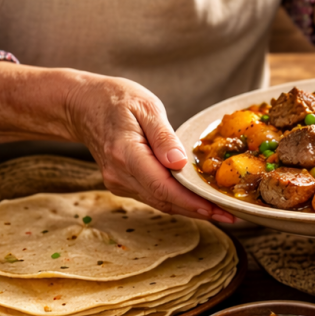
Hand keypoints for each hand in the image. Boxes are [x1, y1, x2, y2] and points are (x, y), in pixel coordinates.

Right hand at [61, 74, 234, 222]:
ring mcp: (119, 182)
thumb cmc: (116, 99)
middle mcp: (120, 174)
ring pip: (160, 203)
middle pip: (164, 201)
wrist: (82, 105)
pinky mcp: (122, 184)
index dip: (192, 202)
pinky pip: (154, 196)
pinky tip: (198, 200)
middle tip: (232, 216)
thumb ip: (163, 136)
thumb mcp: (145, 106)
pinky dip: (177, 200)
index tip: (218, 210)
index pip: (163, 187)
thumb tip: (180, 163)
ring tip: (221, 211)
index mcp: (126, 153)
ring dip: (190, 209)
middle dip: (199, 211)